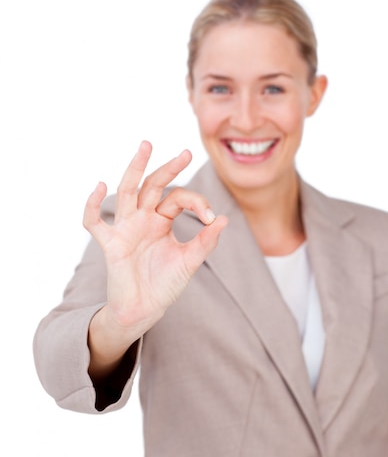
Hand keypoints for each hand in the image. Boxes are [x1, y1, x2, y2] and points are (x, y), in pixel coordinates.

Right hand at [84, 141, 227, 342]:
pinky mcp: (110, 244)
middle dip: (167, 168)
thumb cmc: (165, 285)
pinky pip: (94, 222)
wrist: (145, 310)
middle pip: (153, 185)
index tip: (212, 218)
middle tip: (185, 153)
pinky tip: (101, 186)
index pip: (178, 198)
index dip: (197, 203)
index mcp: (162, 221)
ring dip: (135, 169)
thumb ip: (205, 241)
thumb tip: (225, 219)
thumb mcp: (190, 261)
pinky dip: (93, 205)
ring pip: (127, 192)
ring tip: (146, 147)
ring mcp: (125, 228)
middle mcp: (143, 219)